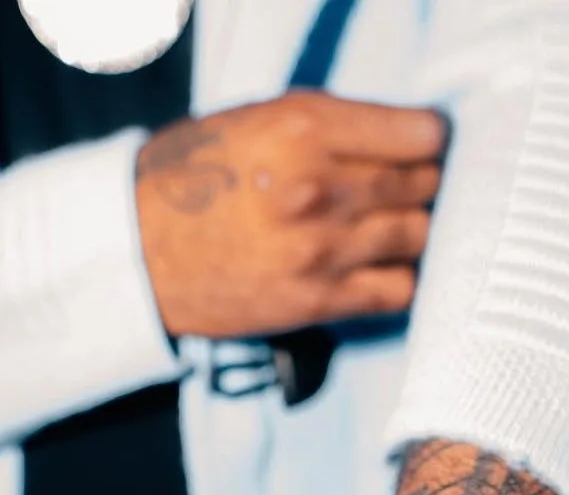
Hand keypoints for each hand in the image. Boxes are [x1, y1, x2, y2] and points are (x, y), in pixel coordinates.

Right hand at [134, 89, 446, 340]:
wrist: (139, 251)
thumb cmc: (195, 177)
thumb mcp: (258, 120)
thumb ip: (329, 127)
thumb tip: (396, 138)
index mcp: (306, 129)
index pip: (421, 134)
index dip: (429, 141)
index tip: (422, 148)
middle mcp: (321, 187)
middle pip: (424, 185)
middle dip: (423, 184)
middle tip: (408, 189)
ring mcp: (323, 249)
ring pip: (418, 236)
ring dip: (413, 231)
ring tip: (394, 228)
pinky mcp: (318, 300)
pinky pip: (397, 289)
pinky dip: (400, 277)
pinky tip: (383, 268)